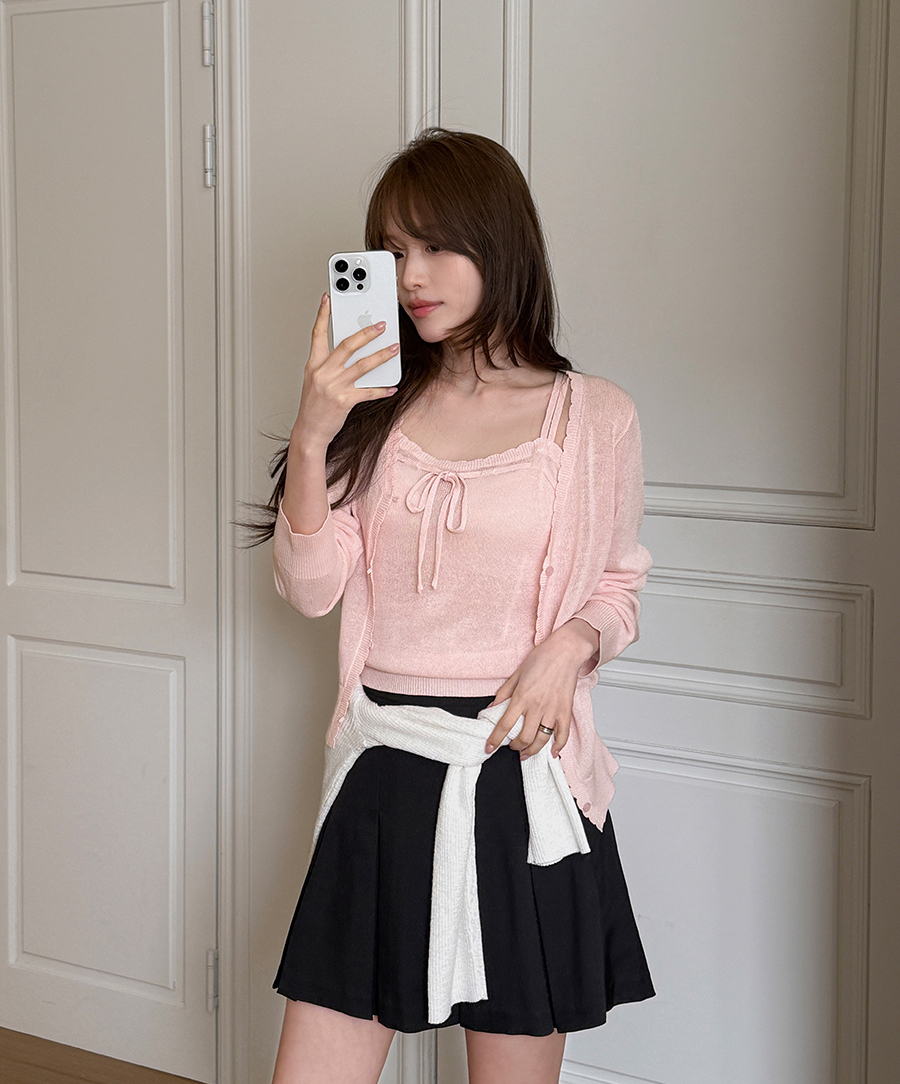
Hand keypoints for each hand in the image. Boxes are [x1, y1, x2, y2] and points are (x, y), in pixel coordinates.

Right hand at [293, 293, 399, 448]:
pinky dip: (382, 389)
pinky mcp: (345, 401)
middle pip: (347, 345)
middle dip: (366, 333)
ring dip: (381, 355)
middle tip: (380, 325)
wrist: (310, 431)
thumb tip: (352, 353)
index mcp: (314, 364)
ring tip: (394, 348)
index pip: (317, 334)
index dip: (323, 315)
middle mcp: (324, 372)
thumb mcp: (315, 380)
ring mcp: (334, 386)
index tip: (328, 299)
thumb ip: (329, 364)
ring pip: (363, 365)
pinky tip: (392, 387)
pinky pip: (369, 391)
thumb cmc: (313, 406)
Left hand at [483, 622, 596, 760]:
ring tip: (526, 752)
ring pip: (541, 740)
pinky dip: (558, 747)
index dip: (495, 739)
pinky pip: (563, 735)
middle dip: (515, 747)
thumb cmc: (542, 658)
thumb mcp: (517, 674)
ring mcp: (553, 710)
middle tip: (511, 746)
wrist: (565, 651)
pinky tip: (552, 752)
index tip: (489, 747)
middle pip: (523, 738)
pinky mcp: (565, 711)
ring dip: (532, 750)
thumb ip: (504, 693)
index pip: (504, 725)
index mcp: (522, 697)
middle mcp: (537, 707)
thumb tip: (492, 708)